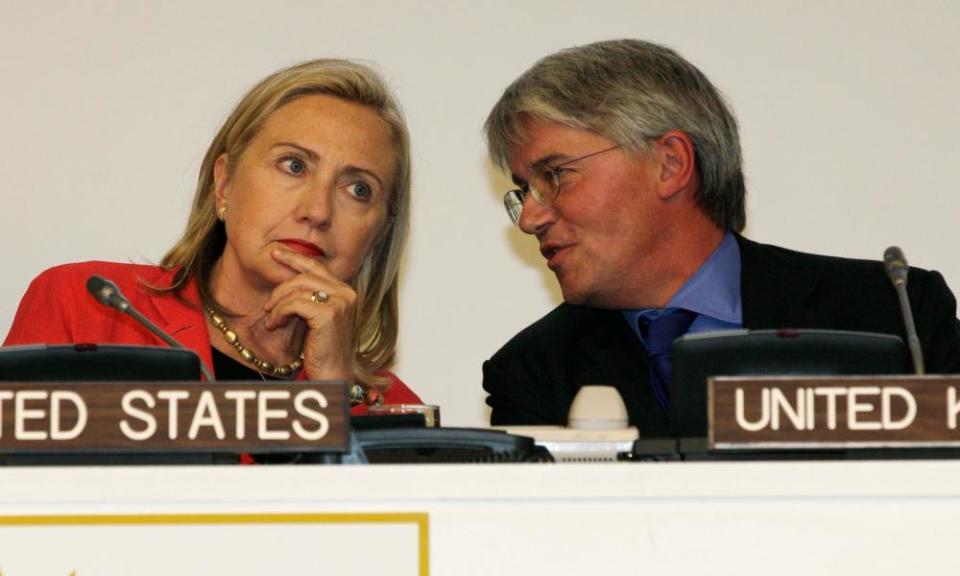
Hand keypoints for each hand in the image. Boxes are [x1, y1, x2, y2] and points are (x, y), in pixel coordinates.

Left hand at [263, 247, 354, 380]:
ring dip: (278, 304)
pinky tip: (274, 324)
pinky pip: (294, 304)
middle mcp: (347, 293)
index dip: (295, 258)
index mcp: (346, 291)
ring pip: (298, 288)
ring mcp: (340, 302)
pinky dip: (280, 313)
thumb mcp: (317, 316)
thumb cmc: (323, 349)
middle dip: (281, 287)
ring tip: (271, 319)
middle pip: (305, 275)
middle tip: (268, 305)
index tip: (275, 253)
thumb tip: (287, 278)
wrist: (333, 374)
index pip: (317, 266)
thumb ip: (310, 296)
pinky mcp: (328, 314)